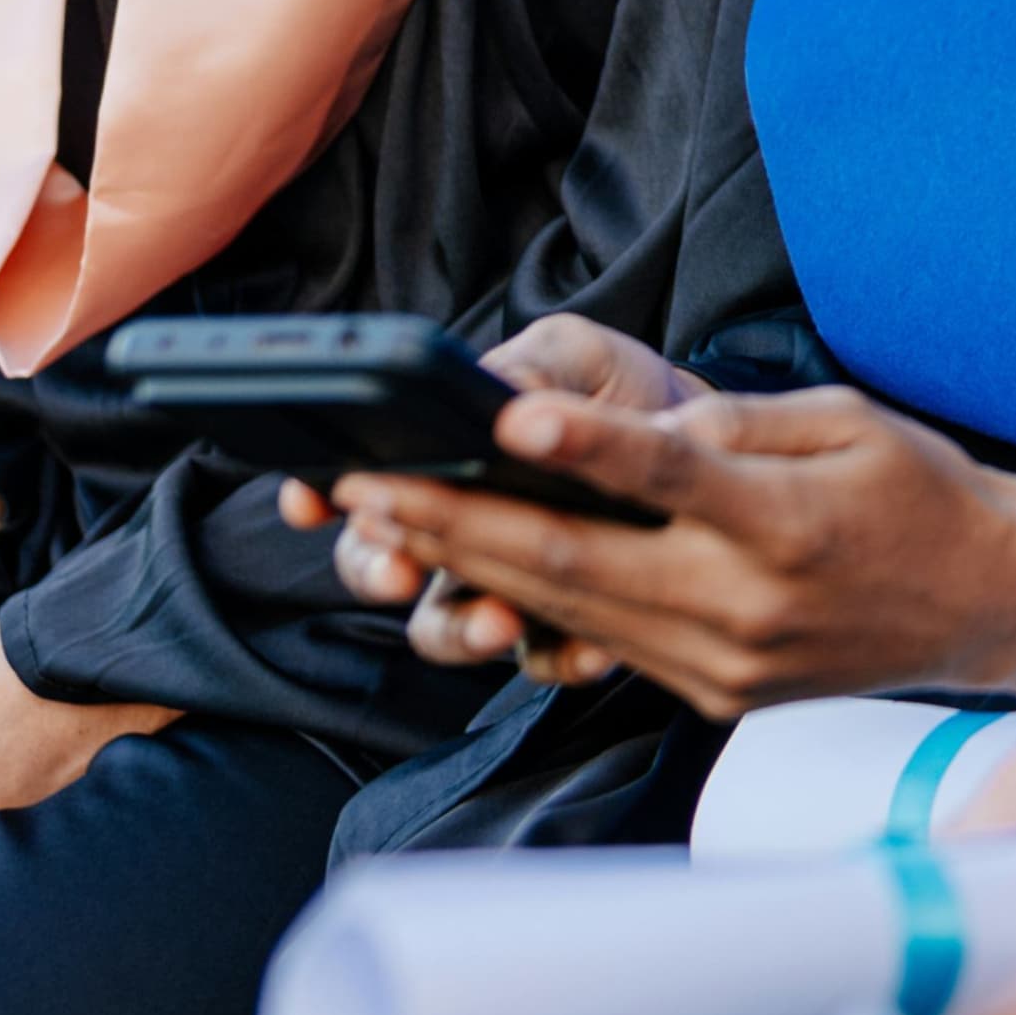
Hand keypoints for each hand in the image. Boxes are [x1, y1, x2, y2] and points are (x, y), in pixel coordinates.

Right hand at [278, 314, 692, 664]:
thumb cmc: (613, 388)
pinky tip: (591, 647)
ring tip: (498, 619)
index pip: (355, 483)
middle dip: (380, 570)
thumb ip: (530, 372)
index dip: (316, 494)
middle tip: (401, 567)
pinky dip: (561, 656)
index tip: (312, 499)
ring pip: (448, 627)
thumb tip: (501, 396)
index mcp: (436, 459)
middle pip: (380, 565)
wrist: (703, 434)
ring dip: (463, 628)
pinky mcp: (563, 624)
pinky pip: (542, 658)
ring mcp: (500, 583)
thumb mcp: (573, 356)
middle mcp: (453, 530)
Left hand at [321, 374, 1015, 716]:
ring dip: (470, 566)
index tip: (508, 421)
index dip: (585, 451)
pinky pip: (606, 643)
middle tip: (365, 482)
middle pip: (580, 562)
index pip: (668, 478)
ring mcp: (725, 663)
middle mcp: (747, 605)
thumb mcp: (849, 422)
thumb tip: (645, 436)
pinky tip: (469, 567)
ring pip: (571, 612)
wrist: (991, 606)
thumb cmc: (922, 494)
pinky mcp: (715, 695)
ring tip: (386, 521)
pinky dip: (530, 606)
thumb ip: (741, 425)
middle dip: (461, 521)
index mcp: (786, 523)